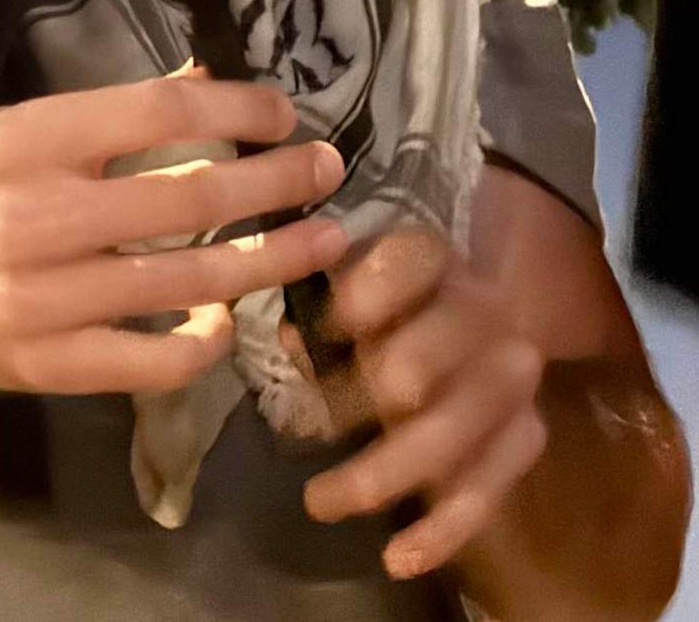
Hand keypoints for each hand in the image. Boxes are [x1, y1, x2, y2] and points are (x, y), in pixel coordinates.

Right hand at [0, 70, 346, 394]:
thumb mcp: (19, 126)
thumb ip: (111, 114)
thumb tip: (209, 82)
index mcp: (28, 142)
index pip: (160, 114)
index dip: (238, 113)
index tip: (284, 117)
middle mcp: (36, 216)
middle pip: (192, 198)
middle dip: (277, 183)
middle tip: (327, 173)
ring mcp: (42, 298)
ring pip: (189, 281)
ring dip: (272, 258)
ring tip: (321, 240)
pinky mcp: (47, 363)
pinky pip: (156, 359)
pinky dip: (206, 339)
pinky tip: (229, 318)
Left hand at [300, 228, 548, 580]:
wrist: (483, 308)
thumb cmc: (389, 291)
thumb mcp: (349, 271)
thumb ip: (318, 299)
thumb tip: (290, 341)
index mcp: (433, 258)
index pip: (400, 268)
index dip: (354, 300)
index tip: (301, 332)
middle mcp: (483, 315)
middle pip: (416, 367)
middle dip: (354, 402)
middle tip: (297, 430)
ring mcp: (513, 380)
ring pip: (450, 437)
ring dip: (382, 475)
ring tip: (320, 502)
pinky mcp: (526, 434)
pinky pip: (489, 488)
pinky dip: (443, 529)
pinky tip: (399, 558)